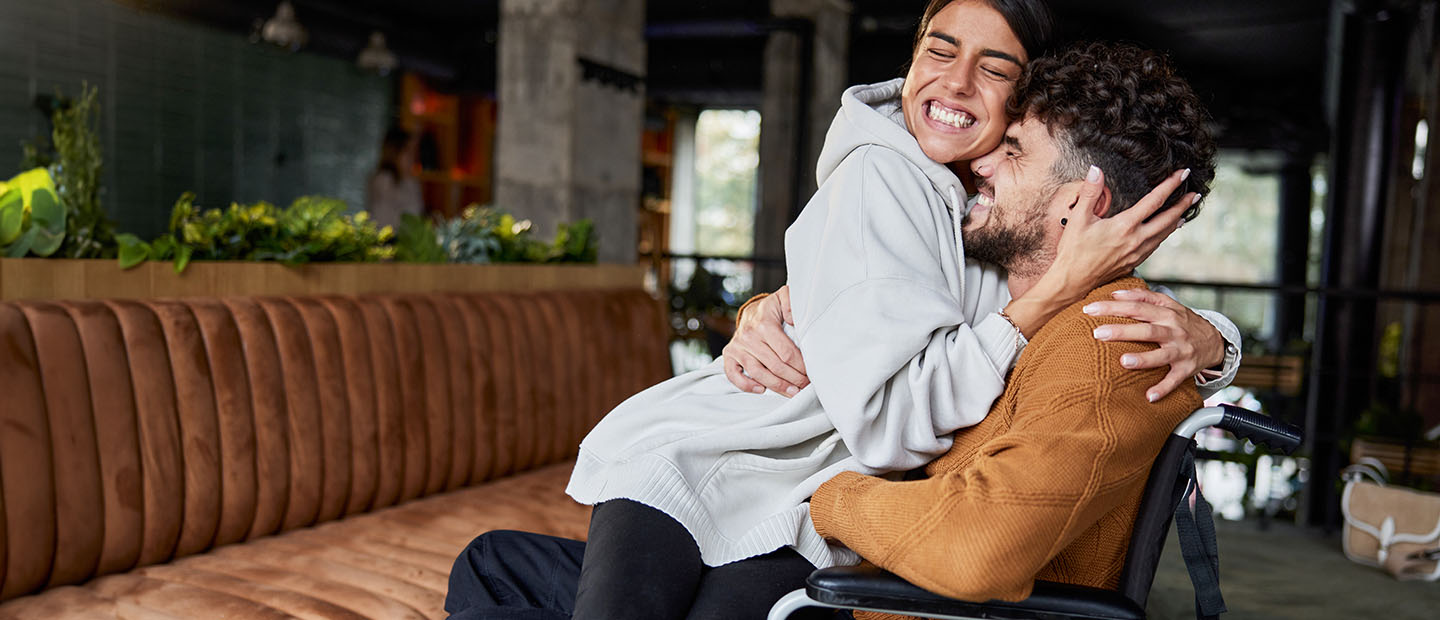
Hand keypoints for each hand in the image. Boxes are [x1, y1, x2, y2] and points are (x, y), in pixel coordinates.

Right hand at [723, 285, 808, 395]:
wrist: (750, 312)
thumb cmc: (771, 310)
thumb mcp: (783, 298)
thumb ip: (791, 301)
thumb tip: (794, 318)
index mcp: (764, 324)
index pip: (786, 352)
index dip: (800, 366)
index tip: (811, 374)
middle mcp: (748, 337)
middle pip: (775, 366)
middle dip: (793, 379)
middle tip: (806, 387)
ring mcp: (737, 347)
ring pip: (758, 373)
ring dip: (777, 386)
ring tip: (792, 393)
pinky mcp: (729, 356)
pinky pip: (734, 375)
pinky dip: (746, 385)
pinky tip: (762, 390)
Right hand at [1049, 167, 1198, 295]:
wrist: (1071, 281)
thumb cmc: (1073, 251)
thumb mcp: (1078, 218)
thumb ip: (1090, 192)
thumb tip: (1096, 170)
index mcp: (1125, 226)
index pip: (1154, 201)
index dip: (1170, 185)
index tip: (1182, 173)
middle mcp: (1136, 239)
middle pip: (1168, 219)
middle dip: (1183, 205)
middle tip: (1195, 194)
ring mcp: (1136, 253)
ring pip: (1164, 235)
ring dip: (1176, 221)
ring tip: (1185, 213)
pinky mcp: (1133, 262)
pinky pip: (1154, 246)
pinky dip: (1164, 236)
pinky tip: (1163, 234)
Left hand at [1083, 288, 1225, 401]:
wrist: (1215, 340)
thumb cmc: (1182, 321)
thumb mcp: (1168, 304)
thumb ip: (1143, 296)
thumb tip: (1115, 293)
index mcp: (1165, 313)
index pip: (1136, 307)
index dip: (1112, 307)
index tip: (1089, 309)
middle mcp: (1173, 330)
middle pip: (1146, 329)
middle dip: (1122, 331)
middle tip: (1098, 333)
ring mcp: (1180, 350)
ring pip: (1161, 355)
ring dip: (1143, 359)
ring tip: (1124, 362)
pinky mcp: (1186, 369)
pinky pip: (1174, 380)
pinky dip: (1163, 388)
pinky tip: (1149, 396)